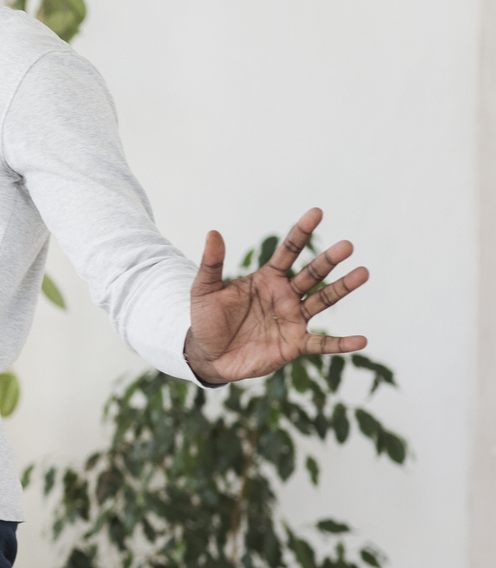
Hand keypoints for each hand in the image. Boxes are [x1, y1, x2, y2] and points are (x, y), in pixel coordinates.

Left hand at [184, 207, 369, 385]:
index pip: (287, 252)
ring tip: (363, 272)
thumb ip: (212, 264)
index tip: (317, 212)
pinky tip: (361, 340)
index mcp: (267, 279)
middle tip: (347, 245)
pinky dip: (340, 343)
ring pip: (322, 300)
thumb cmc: (207, 319)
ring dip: (342, 288)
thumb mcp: (205, 290)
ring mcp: (292, 319)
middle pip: (311, 274)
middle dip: (328, 260)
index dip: (301, 232)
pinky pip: (321, 343)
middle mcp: (285, 296)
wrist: (208, 355)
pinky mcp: (294, 344)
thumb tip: (213, 232)